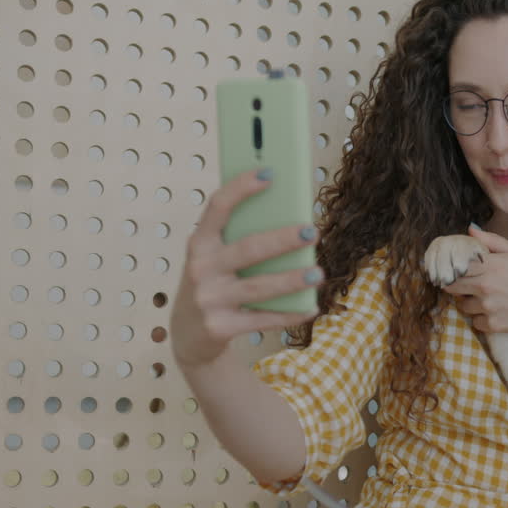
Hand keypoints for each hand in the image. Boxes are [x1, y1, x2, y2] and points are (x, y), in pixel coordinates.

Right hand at [170, 169, 321, 368]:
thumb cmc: (213, 284)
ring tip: (318, 273)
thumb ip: (240, 239)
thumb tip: (290, 218)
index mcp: (200, 243)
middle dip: (283, 240)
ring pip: (258, 286)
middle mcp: (201, 268)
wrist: (188, 335)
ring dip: (291, 280)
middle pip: (248, 249)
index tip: (270, 172)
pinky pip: (262, 319)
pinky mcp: (219, 327)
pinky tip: (311, 307)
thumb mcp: (215, 259)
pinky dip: (289, 314)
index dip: (241, 188)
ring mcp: (208, 299)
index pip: (218, 207)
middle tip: (312, 231)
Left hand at [441, 225, 507, 337]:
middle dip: (456, 284)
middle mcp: (485, 287)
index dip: (449, 267)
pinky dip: (481, 319)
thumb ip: (492, 241)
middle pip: (452, 286)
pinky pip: (475, 322)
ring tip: (487, 298)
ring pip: (464, 306)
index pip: (455, 266)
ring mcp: (488, 308)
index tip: (450, 268)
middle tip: (466, 283)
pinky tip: (496, 311)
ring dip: (470, 302)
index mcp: (490, 266)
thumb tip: (470, 231)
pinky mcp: (493, 325)